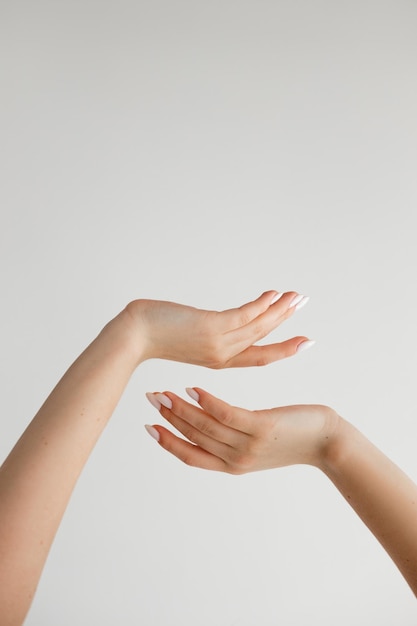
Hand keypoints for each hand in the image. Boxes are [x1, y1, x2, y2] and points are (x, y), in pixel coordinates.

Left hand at [124, 290, 312, 367]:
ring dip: (280, 309)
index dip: (282, 349)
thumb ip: (204, 331)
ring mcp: (218, 343)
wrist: (131, 338)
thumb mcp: (185, 334)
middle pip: (264, 339)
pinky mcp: (210, 328)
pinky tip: (273, 294)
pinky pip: (244, 315)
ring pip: (258, 326)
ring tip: (297, 296)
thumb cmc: (151, 334)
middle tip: (304, 304)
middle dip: (287, 321)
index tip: (302, 342)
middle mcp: (223, 355)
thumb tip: (211, 321)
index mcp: (219, 360)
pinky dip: (261, 305)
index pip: (259, 356)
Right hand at [144, 388, 338, 472]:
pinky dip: (207, 402)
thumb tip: (210, 419)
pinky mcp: (261, 427)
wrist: (327, 443)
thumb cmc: (293, 439)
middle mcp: (236, 458)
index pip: (191, 456)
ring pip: (206, 426)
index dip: (168, 443)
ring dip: (181, 409)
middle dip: (168, 419)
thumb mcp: (257, 444)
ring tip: (164, 393)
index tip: (148, 427)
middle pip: (193, 438)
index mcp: (232, 465)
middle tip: (150, 399)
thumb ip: (232, 437)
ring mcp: (248, 444)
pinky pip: (228, 414)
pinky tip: (192, 389)